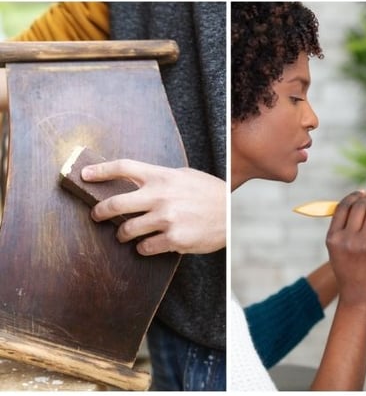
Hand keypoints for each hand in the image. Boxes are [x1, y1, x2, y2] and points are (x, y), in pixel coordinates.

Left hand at [81, 159, 225, 255]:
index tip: (84, 175)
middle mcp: (161, 196)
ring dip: (123, 234)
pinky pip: (145, 247)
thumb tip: (132, 181)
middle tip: (97, 215)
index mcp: (163, 176)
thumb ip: (160, 178)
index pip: (124, 167)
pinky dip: (143, 248)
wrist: (231, 214)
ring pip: (127, 230)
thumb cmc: (208, 193)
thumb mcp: (184, 176)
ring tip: (127, 235)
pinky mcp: (174, 239)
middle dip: (100, 212)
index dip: (100, 171)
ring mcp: (167, 219)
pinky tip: (149, 245)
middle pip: (115, 203)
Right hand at [325, 191, 365, 307]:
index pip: (343, 207)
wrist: (358, 293)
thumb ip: (342, 227)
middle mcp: (347, 239)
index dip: (353, 196)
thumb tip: (358, 201)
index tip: (360, 193)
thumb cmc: (348, 270)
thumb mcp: (336, 248)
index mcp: (333, 238)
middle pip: (360, 205)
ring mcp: (365, 243)